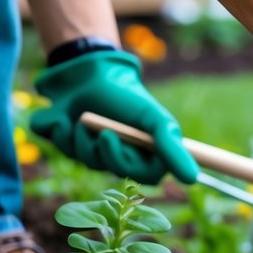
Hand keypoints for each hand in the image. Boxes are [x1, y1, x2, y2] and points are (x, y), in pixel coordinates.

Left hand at [31, 51, 197, 184]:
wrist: (89, 72)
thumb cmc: (128, 97)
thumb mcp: (155, 121)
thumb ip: (173, 149)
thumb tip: (193, 179)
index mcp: (144, 153)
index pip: (146, 176)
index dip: (134, 164)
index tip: (125, 144)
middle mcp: (119, 156)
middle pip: (115, 169)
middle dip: (109, 151)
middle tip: (106, 133)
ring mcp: (90, 152)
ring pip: (85, 159)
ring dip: (83, 138)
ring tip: (84, 117)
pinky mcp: (65, 143)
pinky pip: (59, 146)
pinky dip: (60, 128)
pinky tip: (65, 115)